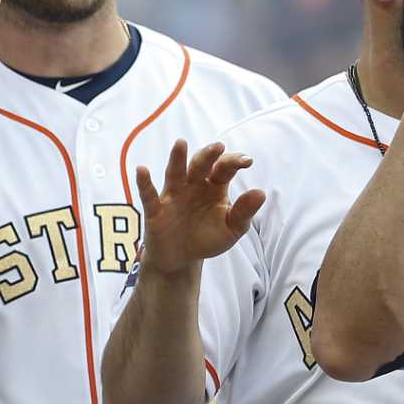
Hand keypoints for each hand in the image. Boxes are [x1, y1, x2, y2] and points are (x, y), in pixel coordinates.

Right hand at [133, 140, 264, 276]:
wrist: (181, 259)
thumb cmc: (207, 238)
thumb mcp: (231, 229)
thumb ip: (244, 212)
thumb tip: (261, 193)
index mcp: (214, 186)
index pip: (224, 169)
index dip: (234, 162)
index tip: (247, 161)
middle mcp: (193, 185)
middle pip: (200, 165)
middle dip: (208, 155)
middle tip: (219, 147)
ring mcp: (173, 195)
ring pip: (175, 173)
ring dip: (177, 158)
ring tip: (181, 143)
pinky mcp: (156, 210)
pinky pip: (149, 195)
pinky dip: (144, 183)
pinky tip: (142, 170)